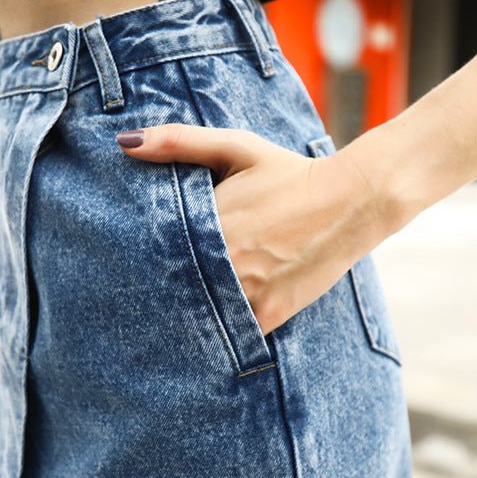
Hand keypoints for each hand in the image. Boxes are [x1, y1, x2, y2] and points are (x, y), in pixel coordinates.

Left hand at [116, 125, 384, 334]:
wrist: (351, 201)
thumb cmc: (289, 172)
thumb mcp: (236, 147)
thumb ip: (178, 142)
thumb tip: (124, 142)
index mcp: (209, 225)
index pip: (153, 254)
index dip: (137, 263)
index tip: (126, 267)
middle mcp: (224, 265)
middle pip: (171, 289)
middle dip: (158, 290)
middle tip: (131, 302)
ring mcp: (248, 294)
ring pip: (198, 317)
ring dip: (185, 314)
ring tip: (162, 320)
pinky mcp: (270, 315)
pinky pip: (232, 335)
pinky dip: (219, 333)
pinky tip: (206, 329)